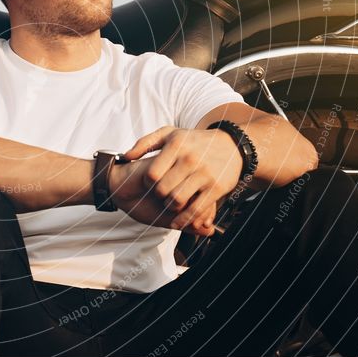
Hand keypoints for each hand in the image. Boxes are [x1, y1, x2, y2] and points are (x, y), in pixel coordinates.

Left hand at [108, 126, 242, 235]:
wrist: (232, 144)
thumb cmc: (195, 141)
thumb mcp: (170, 134)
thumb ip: (146, 143)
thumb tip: (125, 157)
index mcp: (176, 146)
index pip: (152, 173)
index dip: (147, 183)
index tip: (149, 185)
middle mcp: (190, 159)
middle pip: (163, 189)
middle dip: (158, 196)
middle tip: (159, 196)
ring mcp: (204, 174)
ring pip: (177, 200)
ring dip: (169, 207)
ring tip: (169, 205)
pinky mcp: (216, 188)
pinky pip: (196, 209)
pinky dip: (184, 219)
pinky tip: (177, 222)